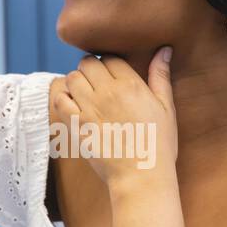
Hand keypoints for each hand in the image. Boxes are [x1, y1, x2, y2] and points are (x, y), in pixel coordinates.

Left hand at [54, 49, 177, 185]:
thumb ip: (161, 76)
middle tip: (96, 84)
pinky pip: (59, 100)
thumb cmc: (158, 145)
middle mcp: (107, 92)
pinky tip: (72, 104)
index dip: (108, 64)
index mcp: (130, 85)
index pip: (110, 58)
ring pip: (72, 78)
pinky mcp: (76, 125)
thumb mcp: (167, 108)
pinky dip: (62, 97)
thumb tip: (164, 49)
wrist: (141, 177)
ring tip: (84, 94)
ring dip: (76, 81)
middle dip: (90, 69)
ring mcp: (89, 108)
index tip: (110, 76)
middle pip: (88, 64)